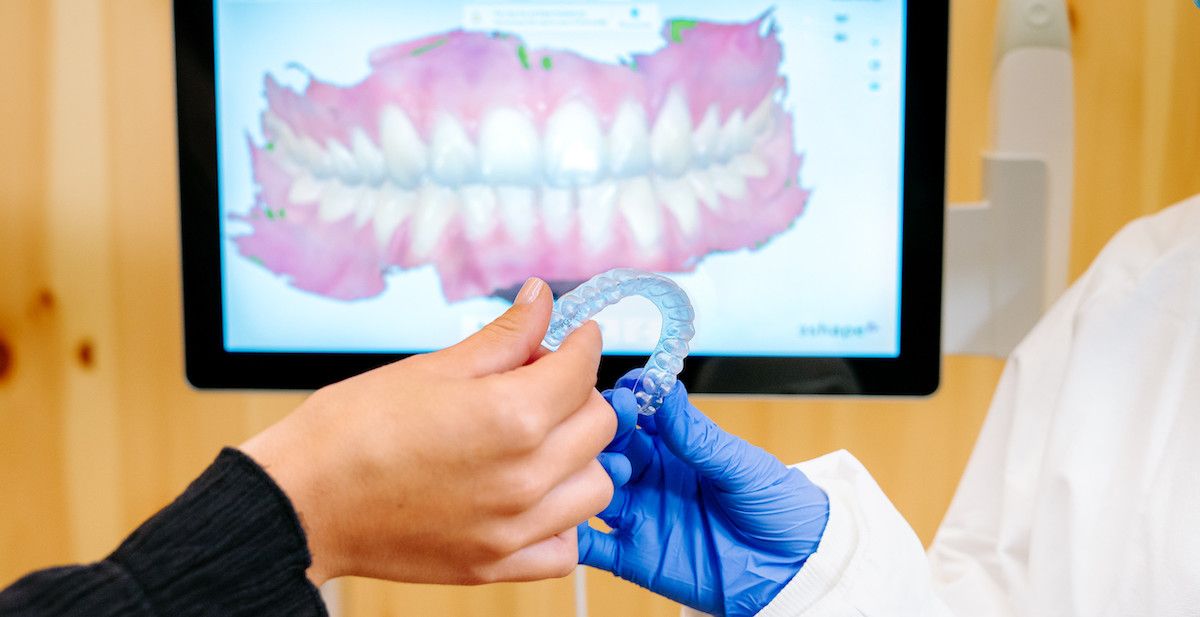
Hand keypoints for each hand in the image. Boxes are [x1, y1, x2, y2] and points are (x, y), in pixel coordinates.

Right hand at [240, 278, 616, 585]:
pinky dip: (560, 520)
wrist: (300, 502)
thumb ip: (504, 337)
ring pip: (596, 486)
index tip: (576, 337)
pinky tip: (530, 495)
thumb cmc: (352, 430)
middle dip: (579, 393)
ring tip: (537, 440)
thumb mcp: (432, 368)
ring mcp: (513, 528)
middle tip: (540, 382)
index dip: (582, 344)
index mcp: (510, 417)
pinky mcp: (496, 565)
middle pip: (599, 426)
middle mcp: (524, 477)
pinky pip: (565, 548)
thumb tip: (542, 299)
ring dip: (578, 456)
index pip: (581, 371)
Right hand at [578, 371, 829, 616]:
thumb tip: (664, 390)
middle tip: (599, 433)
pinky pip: (590, 546)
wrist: (796, 571)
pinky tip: (561, 521)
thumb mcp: (742, 467)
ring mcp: (639, 515)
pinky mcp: (633, 556)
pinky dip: (569, 534)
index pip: (636, 417)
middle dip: (598, 438)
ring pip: (590, 490)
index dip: (625, 403)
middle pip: (606, 449)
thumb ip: (697, 437)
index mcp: (677, 448)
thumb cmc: (780, 509)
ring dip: (583, 479)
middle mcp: (650, 477)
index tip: (625, 393)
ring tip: (593, 474)